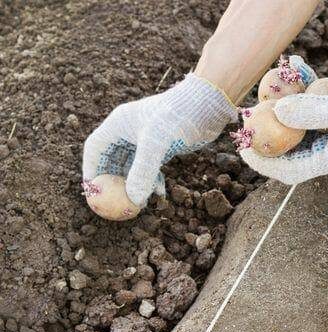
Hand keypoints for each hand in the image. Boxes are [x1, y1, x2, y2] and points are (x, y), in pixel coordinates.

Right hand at [83, 74, 237, 205]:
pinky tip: (159, 192)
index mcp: (119, 123)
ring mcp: (146, 138)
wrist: (208, 104)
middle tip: (115, 203)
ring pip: (132, 166)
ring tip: (141, 202)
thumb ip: (143, 171)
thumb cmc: (178, 116)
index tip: (93, 192)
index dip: (91, 170)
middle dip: (114, 182)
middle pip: (112, 160)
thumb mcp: (156, 144)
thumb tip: (134, 199)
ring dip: (135, 184)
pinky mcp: (162, 146)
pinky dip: (152, 180)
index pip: (95, 148)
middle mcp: (129, 130)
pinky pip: (150, 167)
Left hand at [240, 58, 327, 184]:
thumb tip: (277, 112)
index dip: (264, 163)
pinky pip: (315, 110)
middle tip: (249, 118)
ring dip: (285, 111)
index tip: (243, 149)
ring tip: (270, 90)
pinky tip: (299, 68)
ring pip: (301, 128)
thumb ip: (314, 112)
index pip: (290, 171)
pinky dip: (305, 94)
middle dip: (269, 136)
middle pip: (291, 151)